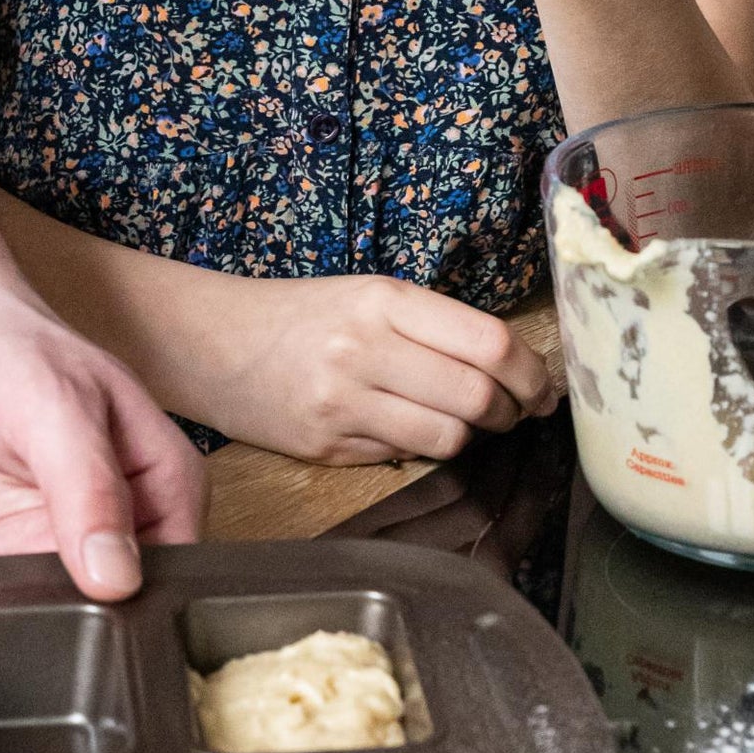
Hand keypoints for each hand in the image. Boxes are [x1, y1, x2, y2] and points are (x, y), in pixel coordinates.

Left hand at [0, 280, 206, 589]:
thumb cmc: (7, 344)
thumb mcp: (55, 411)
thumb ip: (89, 492)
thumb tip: (116, 577)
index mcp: (161, 486)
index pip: (170, 573)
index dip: (129, 603)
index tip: (64, 597)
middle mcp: (115, 523)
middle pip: (97, 608)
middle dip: (31, 608)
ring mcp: (51, 541)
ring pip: (22, 609)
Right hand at [202, 273, 556, 465]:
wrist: (210, 342)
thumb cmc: (299, 315)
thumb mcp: (367, 295)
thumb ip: (434, 325)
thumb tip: (513, 366)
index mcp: (383, 300)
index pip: (489, 343)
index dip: (532, 372)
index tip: (543, 387)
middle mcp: (364, 349)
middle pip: (478, 396)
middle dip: (511, 412)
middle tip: (515, 412)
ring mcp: (343, 402)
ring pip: (449, 437)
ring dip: (470, 436)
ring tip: (463, 422)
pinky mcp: (326, 447)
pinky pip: (404, 457)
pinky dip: (420, 449)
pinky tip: (408, 429)